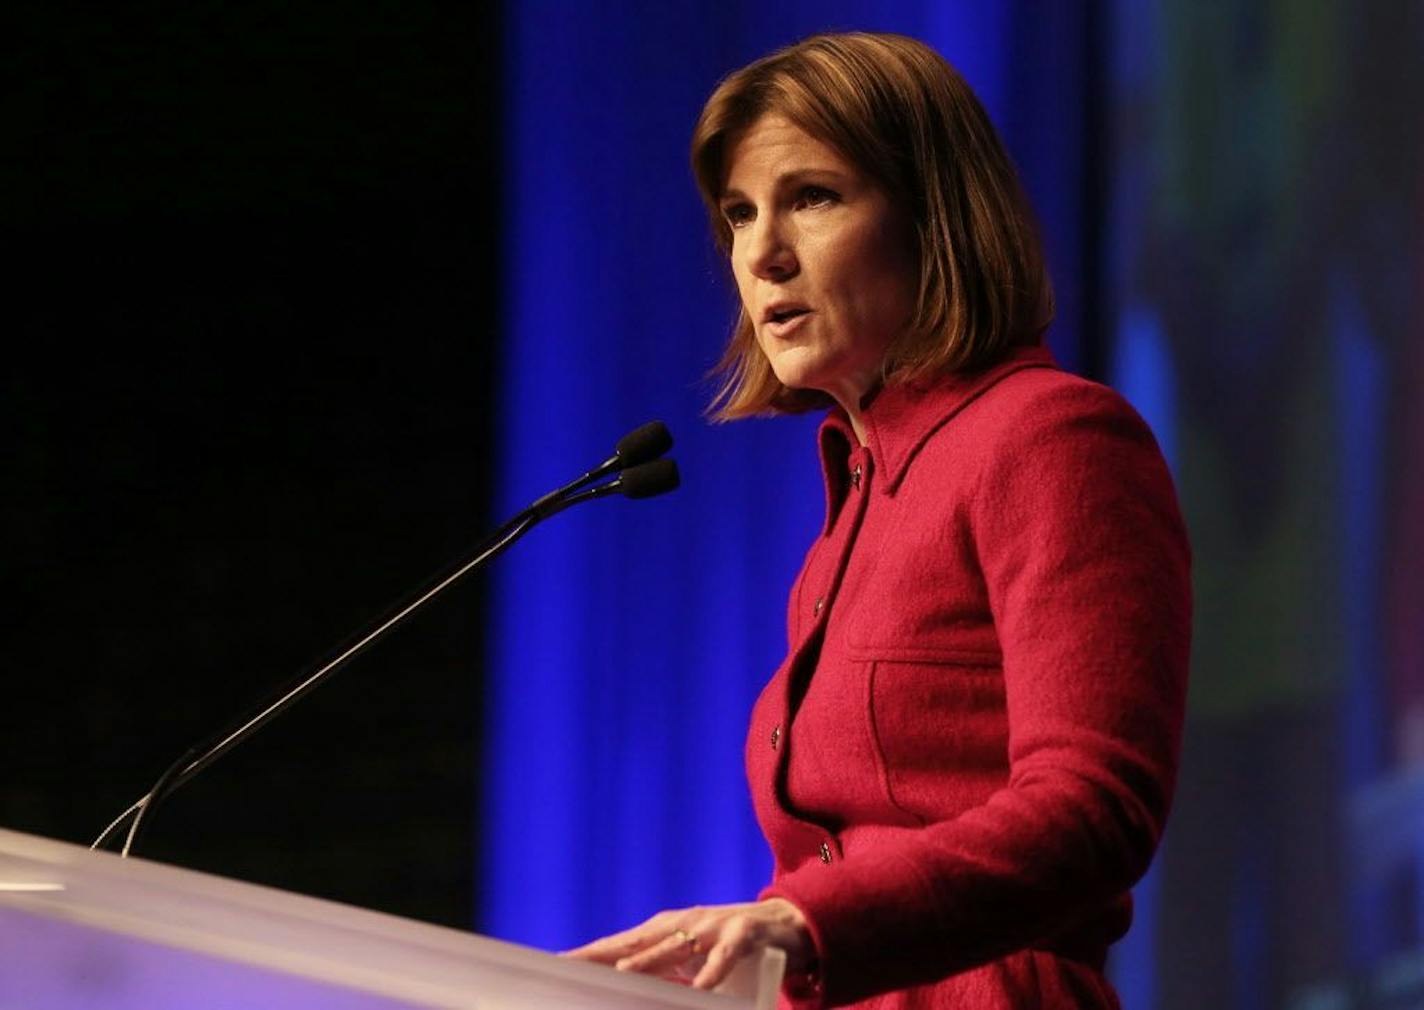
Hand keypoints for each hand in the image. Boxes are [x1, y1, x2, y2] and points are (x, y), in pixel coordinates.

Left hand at [562, 898, 812, 990]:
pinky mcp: (745, 933)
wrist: (788, 922)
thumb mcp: (693, 956)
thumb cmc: (731, 942)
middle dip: (603, 953)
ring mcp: (713, 926)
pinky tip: (701, 989)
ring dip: (651, 960)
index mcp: (668, 930)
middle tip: (570, 964)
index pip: (621, 943)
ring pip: (678, 945)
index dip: (590, 953)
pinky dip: (713, 971)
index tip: (557, 962)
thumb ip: (665, 970)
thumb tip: (628, 986)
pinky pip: (726, 955)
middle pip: (638, 941)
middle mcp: (685, 923)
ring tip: (623, 973)